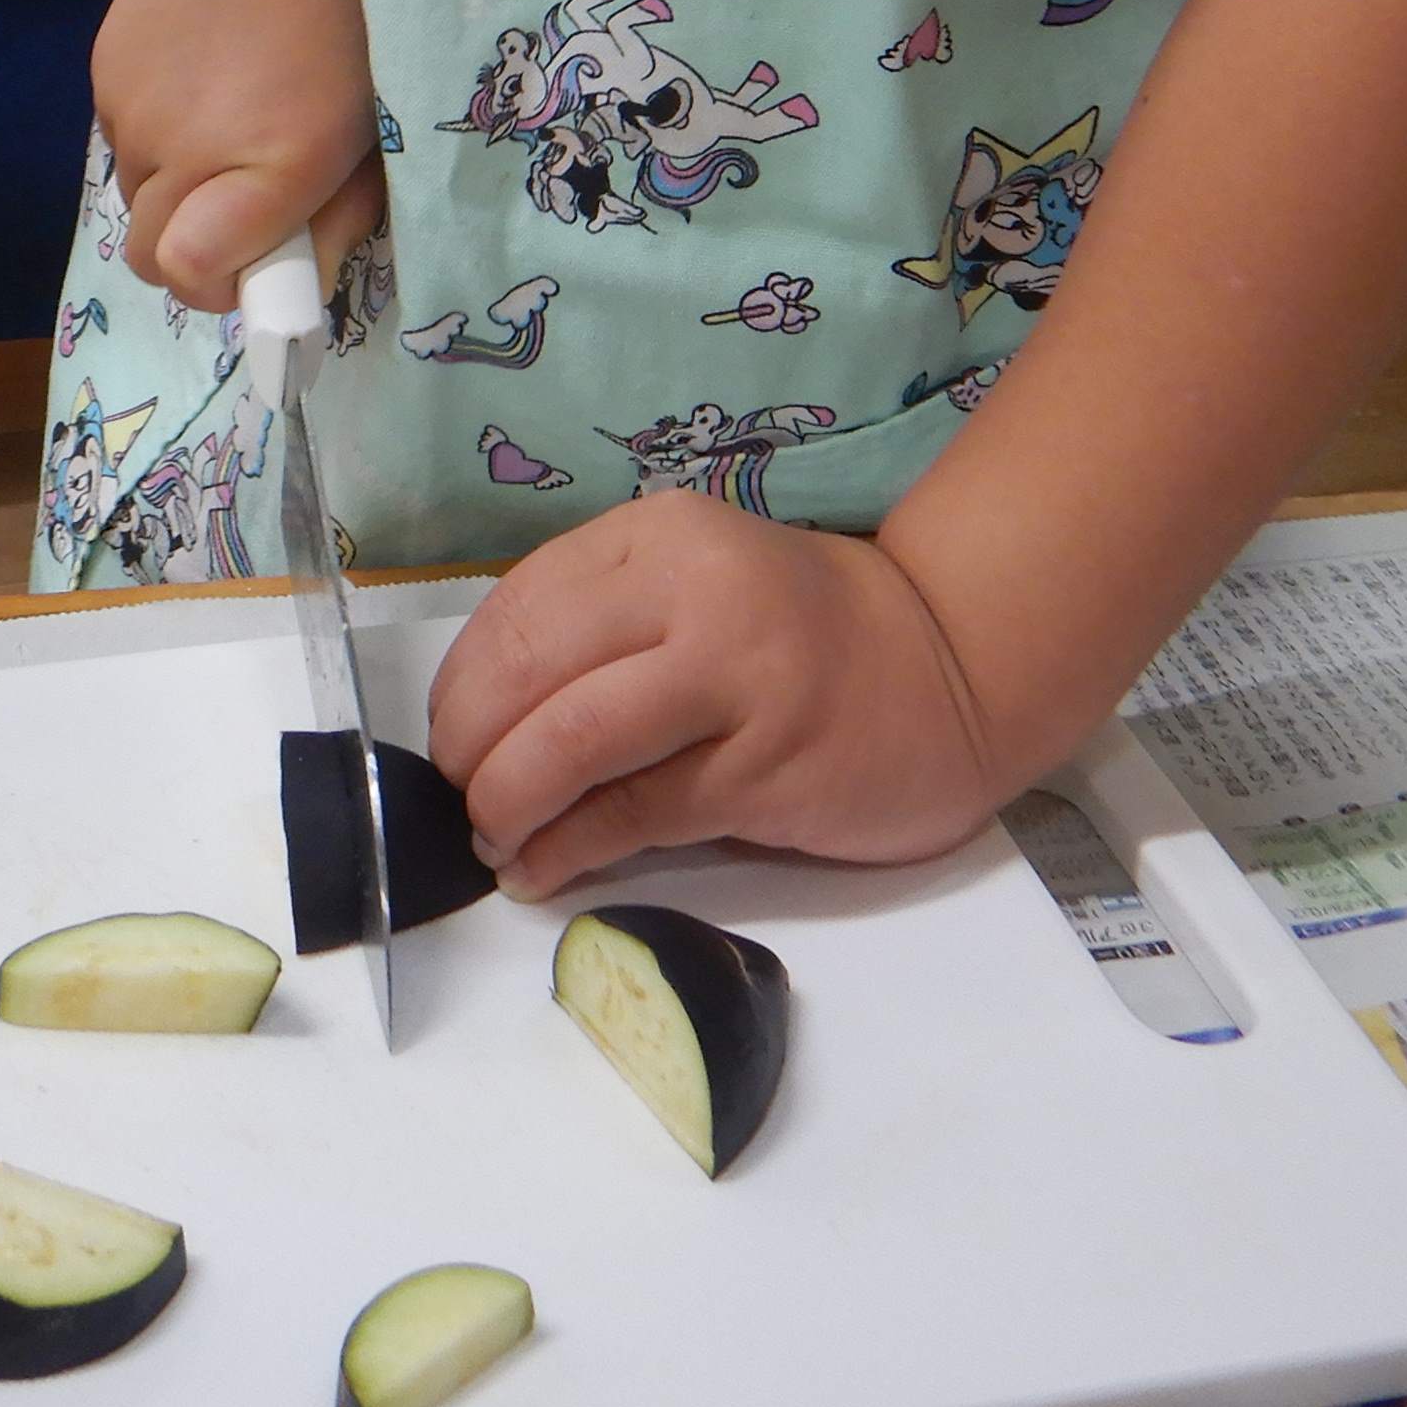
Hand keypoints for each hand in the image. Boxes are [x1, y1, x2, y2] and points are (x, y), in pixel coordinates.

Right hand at [87, 0, 377, 309]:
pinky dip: (157, 137)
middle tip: (241, 205)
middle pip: (152, 257)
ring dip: (177, 187)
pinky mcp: (102, 79)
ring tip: (224, 120)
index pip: (191, 276)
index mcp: (272, 166)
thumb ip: (333, 219)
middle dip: (194, 251)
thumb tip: (293, 285)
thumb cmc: (341, 22)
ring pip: (137, 199)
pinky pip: (123, 144)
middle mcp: (187, 150)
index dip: (221, 286)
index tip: (256, 261)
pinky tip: (198, 78)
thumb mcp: (366, 129)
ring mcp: (133, 115)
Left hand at [427, 499, 1003, 894]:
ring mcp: (736, 680)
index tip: (451, 737)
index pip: (518, 606)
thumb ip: (605, 628)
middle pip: (530, 672)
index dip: (461, 686)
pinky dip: (566, 849)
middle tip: (460, 796)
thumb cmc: (806, 634)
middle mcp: (694, 592)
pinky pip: (632, 814)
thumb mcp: (698, 587)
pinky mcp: (766, 770)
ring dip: (506, 803)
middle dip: (469, 749)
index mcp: (662, 536)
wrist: (955, 670)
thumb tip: (483, 716)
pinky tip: (541, 870)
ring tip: (494, 838)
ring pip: (572, 744)